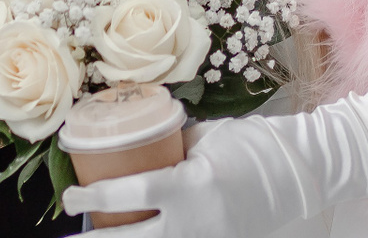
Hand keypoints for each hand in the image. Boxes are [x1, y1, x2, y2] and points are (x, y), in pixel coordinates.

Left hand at [62, 117, 288, 237]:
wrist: (297, 174)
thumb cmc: (252, 147)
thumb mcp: (205, 139)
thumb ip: (169, 148)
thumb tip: (134, 150)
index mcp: (191, 186)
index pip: (132, 194)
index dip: (95, 199)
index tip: (70, 198)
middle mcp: (196, 222)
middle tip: (71, 237)